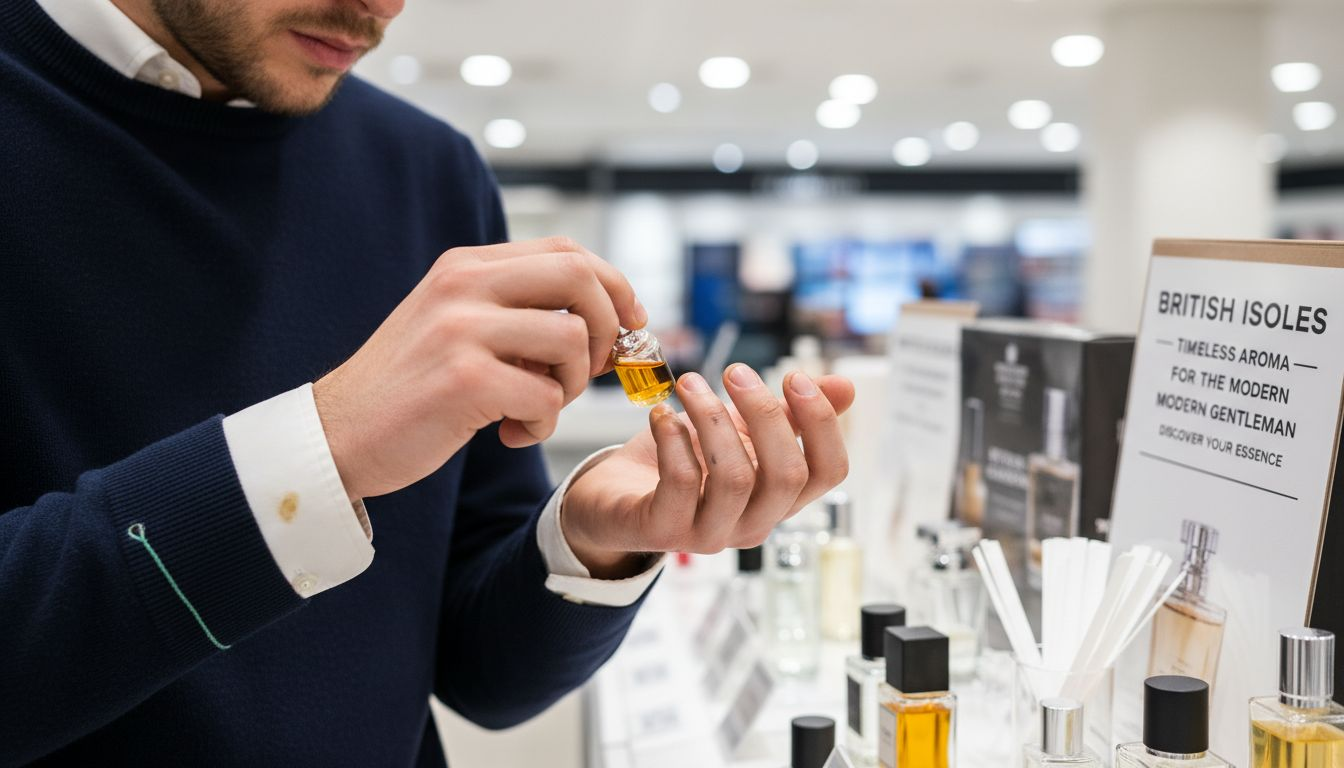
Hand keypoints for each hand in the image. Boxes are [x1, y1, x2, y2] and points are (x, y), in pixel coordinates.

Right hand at [313, 237, 643, 500]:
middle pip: (579, 277)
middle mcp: (463, 284)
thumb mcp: (459, 330)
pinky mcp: (464, 379)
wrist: (335, 437)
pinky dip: (542, 422)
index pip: (567, 250)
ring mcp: (462, 329)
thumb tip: (611, 328)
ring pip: (571, 337)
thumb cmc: (409, 392)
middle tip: (595, 369)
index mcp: (466, 266)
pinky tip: (509, 433)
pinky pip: (546, 394)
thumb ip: (519, 316)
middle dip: (608, 325)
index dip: (614, 286)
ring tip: (538, 406)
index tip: (630, 324)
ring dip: (574, 382)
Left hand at [563, 365, 855, 577]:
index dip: (822, 423)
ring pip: (735, 478)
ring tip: (689, 383)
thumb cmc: (684, 460)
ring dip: (712, 418)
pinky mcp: (662, 530)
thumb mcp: (740, 429)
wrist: (613, 497)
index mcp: (779, 499)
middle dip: (765, 413)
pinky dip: (673, 438)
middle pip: (786, 475)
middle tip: (733, 370)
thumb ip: (789, 413)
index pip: (830, 473)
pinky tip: (661, 414)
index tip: (793, 376)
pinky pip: (681, 483)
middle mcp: (753, 523)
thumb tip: (847, 386)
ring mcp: (709, 534)